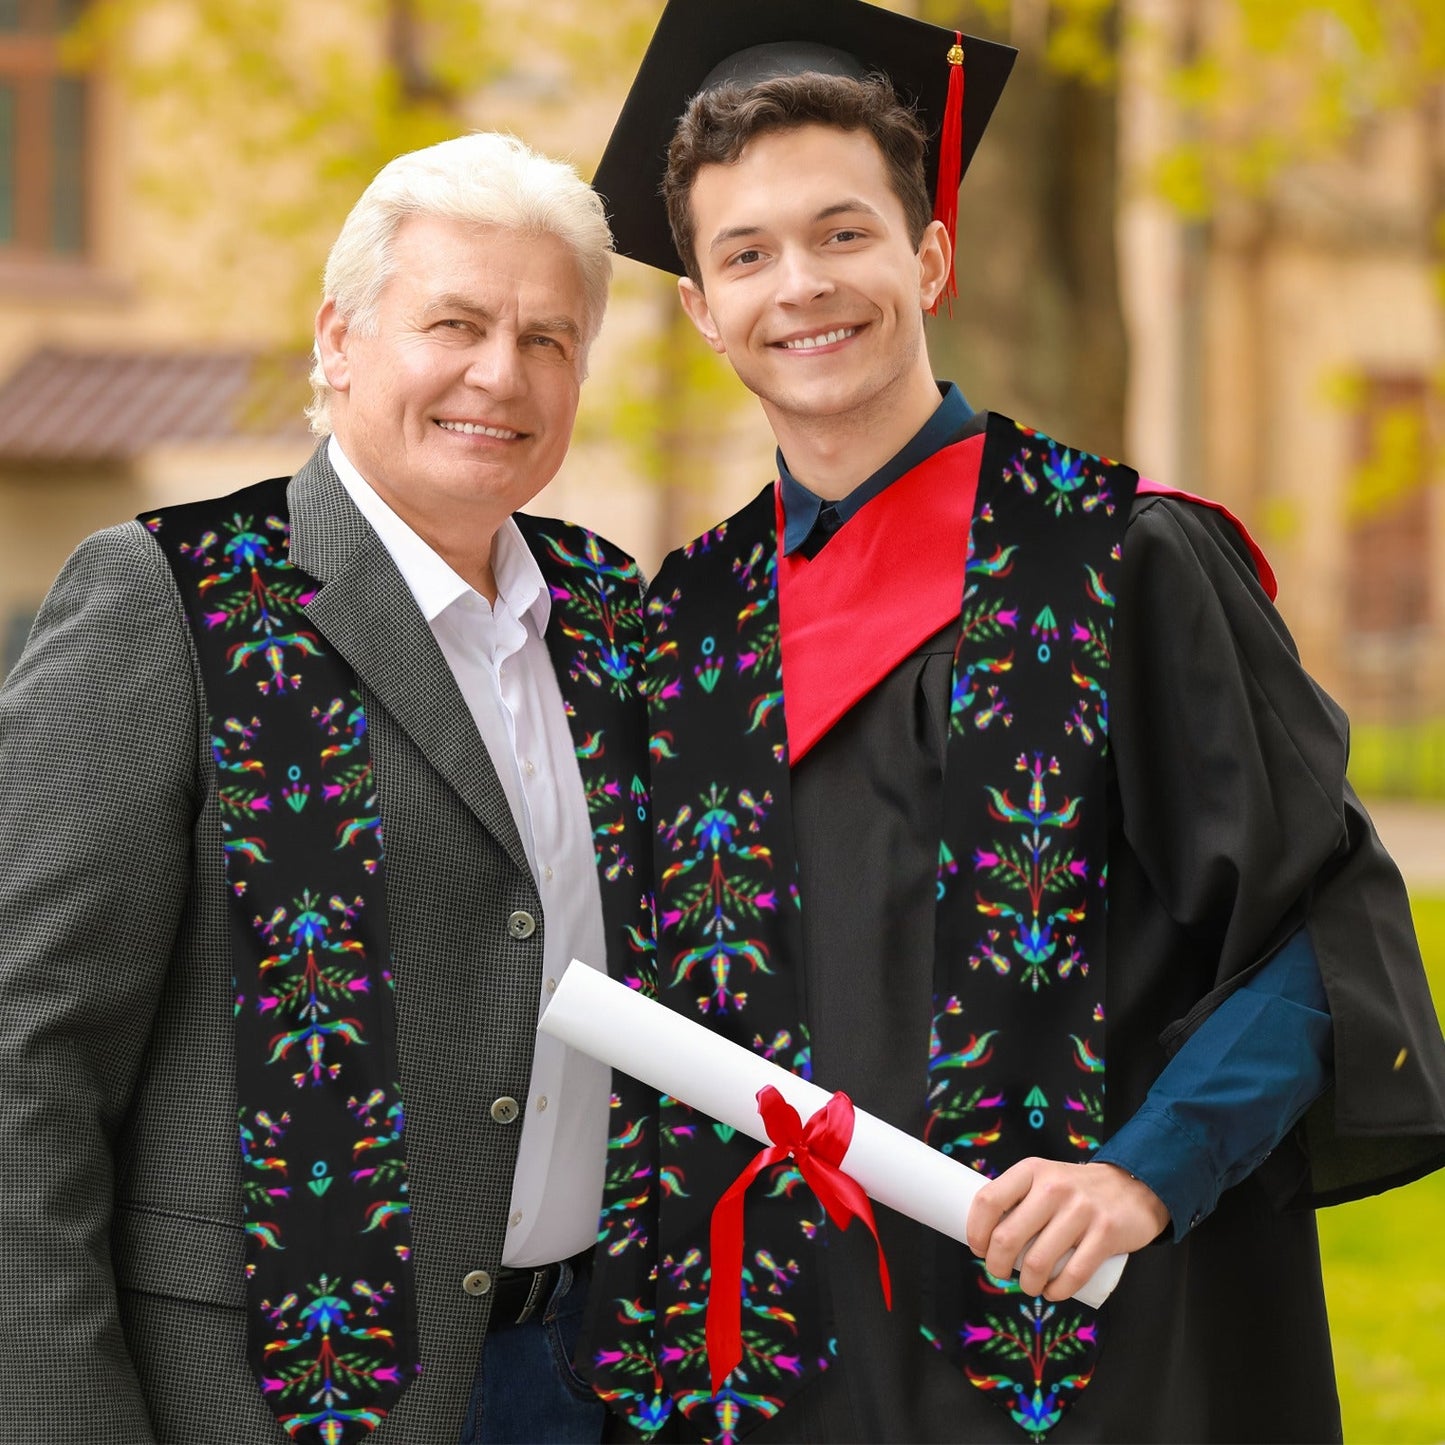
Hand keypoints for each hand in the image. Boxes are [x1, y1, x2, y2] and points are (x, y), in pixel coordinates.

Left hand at [964, 1159, 1169, 1300]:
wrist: (1132, 1187)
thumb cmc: (1076, 1191)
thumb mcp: (1044, 1178)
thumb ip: (1019, 1199)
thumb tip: (985, 1236)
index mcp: (1031, 1171)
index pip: (988, 1200)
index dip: (975, 1231)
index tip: (978, 1248)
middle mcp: (1053, 1187)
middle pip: (1007, 1238)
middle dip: (996, 1266)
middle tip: (1000, 1273)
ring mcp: (1081, 1210)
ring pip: (1037, 1262)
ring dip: (1027, 1284)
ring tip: (1029, 1285)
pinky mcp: (1105, 1233)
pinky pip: (1072, 1275)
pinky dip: (1057, 1292)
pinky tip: (1052, 1292)